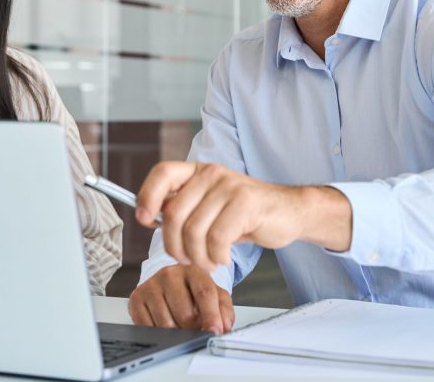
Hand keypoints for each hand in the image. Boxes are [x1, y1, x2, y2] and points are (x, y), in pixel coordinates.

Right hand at [128, 265, 233, 333]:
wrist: (169, 283)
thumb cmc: (193, 291)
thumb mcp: (215, 295)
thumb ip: (224, 310)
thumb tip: (223, 327)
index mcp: (193, 270)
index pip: (204, 293)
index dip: (211, 316)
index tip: (215, 331)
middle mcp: (170, 274)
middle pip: (185, 314)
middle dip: (193, 328)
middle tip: (195, 327)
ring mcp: (151, 285)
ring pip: (166, 324)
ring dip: (176, 332)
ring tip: (179, 324)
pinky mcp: (137, 297)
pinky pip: (148, 326)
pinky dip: (158, 333)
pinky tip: (163, 323)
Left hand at [135, 161, 351, 271]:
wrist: (289, 212)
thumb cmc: (246, 214)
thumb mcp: (210, 206)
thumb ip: (184, 209)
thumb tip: (150, 219)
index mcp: (198, 171)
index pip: (163, 173)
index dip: (147, 195)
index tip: (144, 219)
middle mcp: (211, 174)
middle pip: (173, 214)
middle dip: (174, 246)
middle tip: (187, 259)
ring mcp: (229, 186)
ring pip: (194, 231)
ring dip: (198, 257)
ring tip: (208, 261)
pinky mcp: (246, 203)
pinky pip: (216, 238)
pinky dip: (216, 256)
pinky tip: (223, 257)